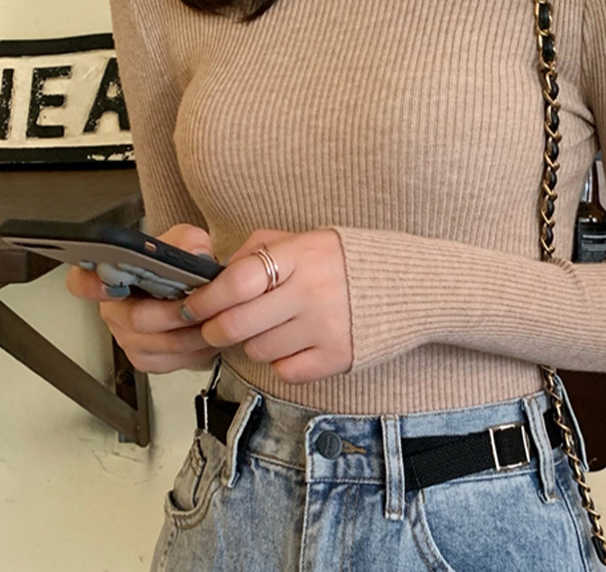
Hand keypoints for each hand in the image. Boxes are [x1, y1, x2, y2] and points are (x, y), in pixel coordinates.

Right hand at [65, 224, 219, 372]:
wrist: (196, 290)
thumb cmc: (181, 266)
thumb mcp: (187, 241)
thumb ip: (189, 241)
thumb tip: (193, 254)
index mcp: (112, 275)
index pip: (83, 281)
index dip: (92, 285)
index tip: (110, 285)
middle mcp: (114, 308)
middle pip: (134, 319)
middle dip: (171, 312)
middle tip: (196, 304)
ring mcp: (127, 336)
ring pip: (155, 344)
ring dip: (189, 333)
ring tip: (211, 318)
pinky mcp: (145, 358)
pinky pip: (168, 360)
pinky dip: (194, 349)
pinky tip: (207, 334)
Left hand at [180, 228, 351, 384]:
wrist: (409, 285)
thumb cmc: (344, 261)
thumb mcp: (305, 239)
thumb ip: (259, 248)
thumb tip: (217, 274)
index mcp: (301, 255)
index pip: (237, 281)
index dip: (206, 297)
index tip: (192, 305)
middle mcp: (312, 291)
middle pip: (237, 324)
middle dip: (213, 330)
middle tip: (213, 328)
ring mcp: (326, 327)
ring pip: (257, 349)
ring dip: (253, 343)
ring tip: (271, 328)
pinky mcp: (338, 357)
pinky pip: (285, 370)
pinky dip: (282, 361)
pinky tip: (295, 344)